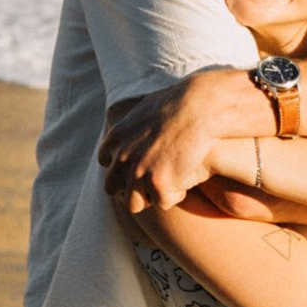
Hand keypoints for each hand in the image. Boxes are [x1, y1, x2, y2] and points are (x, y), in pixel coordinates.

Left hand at [99, 68, 262, 210]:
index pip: (106, 162)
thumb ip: (136, 122)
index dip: (122, 166)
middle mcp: (122, 157)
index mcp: (117, 137)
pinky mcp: (158, 183)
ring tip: (169, 185)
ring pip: (133, 204)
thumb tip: (137, 121)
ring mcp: (138, 172)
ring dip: (149, 196)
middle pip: (112, 188)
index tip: (140, 165)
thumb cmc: (181, 103)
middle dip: (130, 187)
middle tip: (154, 181)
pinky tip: (185, 183)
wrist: (200, 108)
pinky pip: (162, 202)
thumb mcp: (148, 107)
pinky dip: (174, 195)